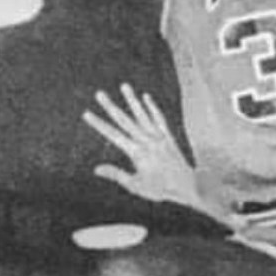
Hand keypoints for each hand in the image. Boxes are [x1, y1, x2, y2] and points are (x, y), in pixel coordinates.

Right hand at [82, 84, 200, 208]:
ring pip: (143, 115)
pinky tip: (145, 97)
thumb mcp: (136, 185)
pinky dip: (152, 107)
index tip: (87, 114)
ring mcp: (159, 137)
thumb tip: (96, 169)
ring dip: (132, 100)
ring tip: (124, 86)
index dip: (99, 124)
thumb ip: (116, 174)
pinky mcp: (168, 137)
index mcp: (137, 153)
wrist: (188, 186)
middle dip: (110, 106)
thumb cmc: (161, 189)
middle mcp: (147, 141)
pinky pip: (159, 119)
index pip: (113, 135)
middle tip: (99, 94)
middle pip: (125, 120)